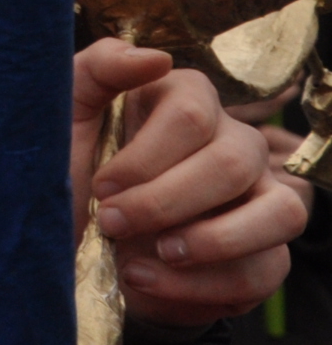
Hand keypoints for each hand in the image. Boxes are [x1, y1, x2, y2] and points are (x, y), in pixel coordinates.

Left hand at [75, 39, 312, 325]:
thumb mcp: (62, 113)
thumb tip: (156, 58)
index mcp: (185, 99)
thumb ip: (98, 68)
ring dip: (211, 242)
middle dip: (165, 202)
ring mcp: (259, 198)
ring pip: (282, 213)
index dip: (144, 156)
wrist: (72, 244)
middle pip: (232, 163)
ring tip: (153, 254)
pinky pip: (267, 270)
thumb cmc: (68, 171)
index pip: (192, 114)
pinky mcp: (265, 254)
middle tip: (111, 223)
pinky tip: (147, 280)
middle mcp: (234, 142)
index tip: (100, 185)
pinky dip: (203, 285)